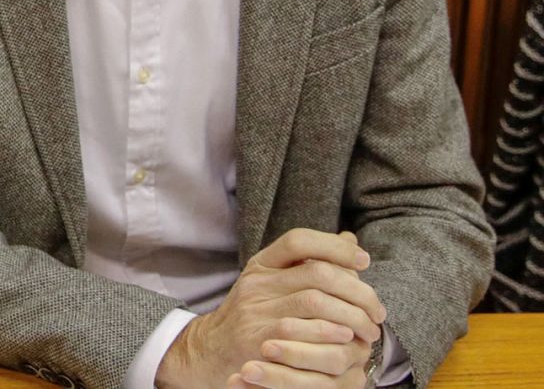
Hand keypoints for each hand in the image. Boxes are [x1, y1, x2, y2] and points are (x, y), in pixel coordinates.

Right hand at [156, 229, 384, 388]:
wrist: (212, 352)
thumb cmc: (254, 317)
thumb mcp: (274, 284)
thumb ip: (311, 263)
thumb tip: (348, 239)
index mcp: (261, 265)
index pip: (298, 240)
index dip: (334, 247)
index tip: (363, 261)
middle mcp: (256, 283)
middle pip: (317, 272)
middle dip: (358, 291)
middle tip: (377, 310)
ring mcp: (256, 310)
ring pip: (316, 300)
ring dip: (353, 315)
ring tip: (370, 329)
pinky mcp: (260, 339)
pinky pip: (306, 331)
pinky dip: (335, 333)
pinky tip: (349, 340)